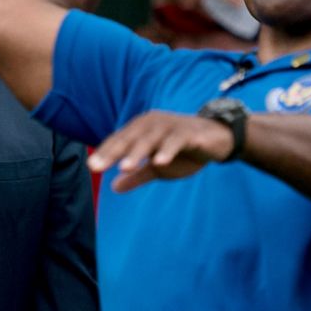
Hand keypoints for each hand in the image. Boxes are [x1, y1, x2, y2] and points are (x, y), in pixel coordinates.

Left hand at [87, 111, 235, 191]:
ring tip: (124, 168)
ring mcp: (171, 126)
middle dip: (113, 152)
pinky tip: (159, 162)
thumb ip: (137, 175)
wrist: (218, 139)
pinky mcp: (190, 132)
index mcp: (143, 129)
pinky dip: (167, 150)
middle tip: (98, 167)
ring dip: (137, 152)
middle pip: (130, 138)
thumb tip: (113, 187)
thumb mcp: (158, 167)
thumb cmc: (184, 150)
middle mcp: (154, 124)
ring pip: (150, 138)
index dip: (105, 153)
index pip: (120, 140)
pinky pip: (176, 141)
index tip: (91, 167)